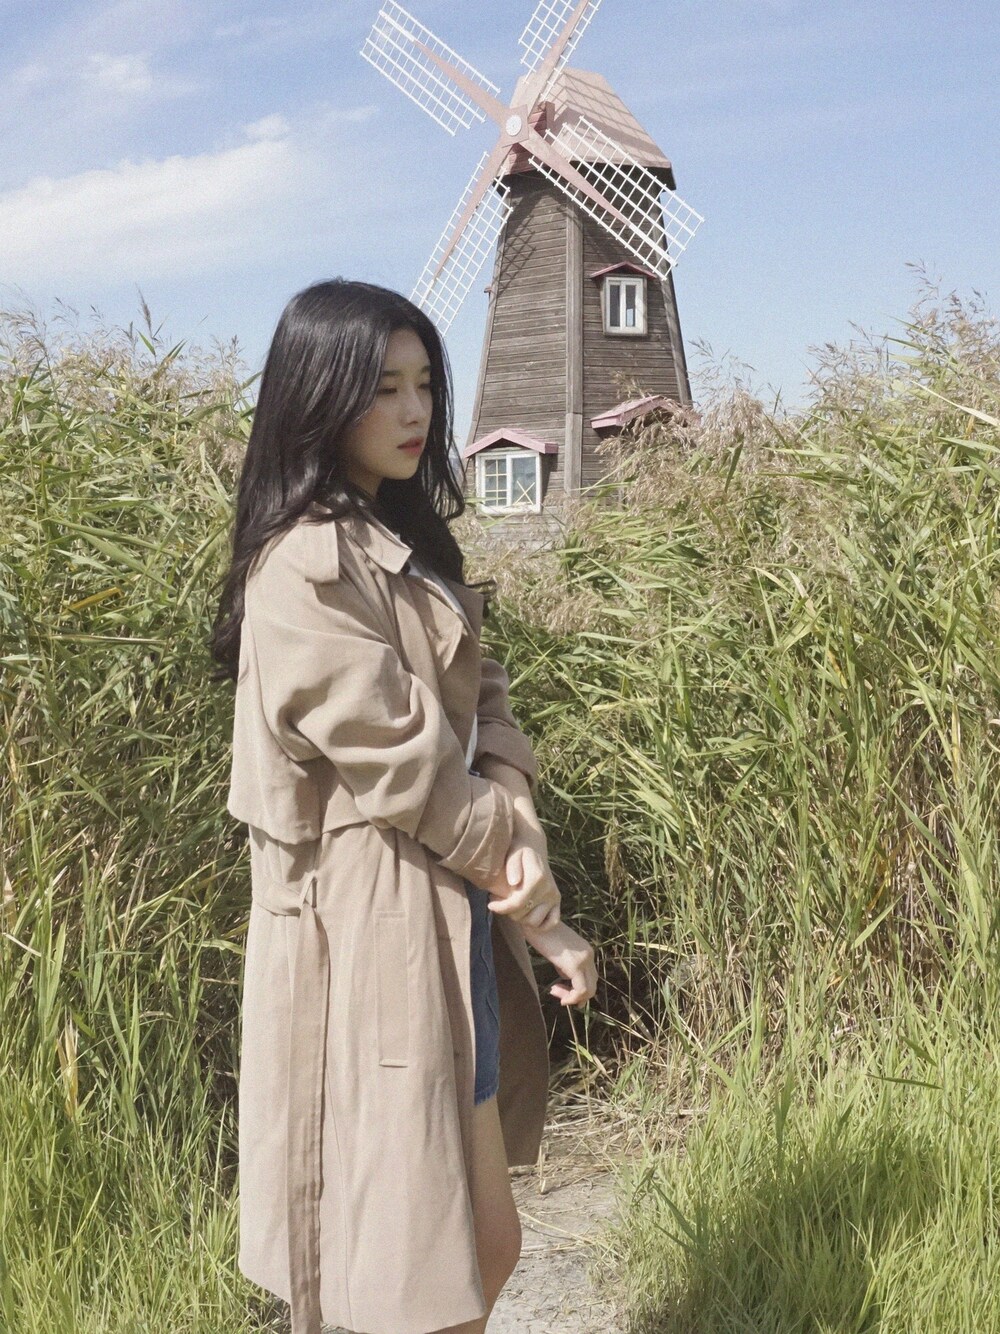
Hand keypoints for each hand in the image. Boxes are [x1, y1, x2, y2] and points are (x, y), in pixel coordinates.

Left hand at [485, 809, 560, 929]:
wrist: (533, 845)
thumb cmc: (518, 849)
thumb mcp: (513, 852)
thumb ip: (513, 866)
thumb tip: (514, 882)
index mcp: (537, 878)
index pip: (517, 903)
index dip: (501, 908)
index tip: (490, 904)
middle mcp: (548, 889)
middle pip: (523, 915)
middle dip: (508, 911)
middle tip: (499, 901)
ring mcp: (554, 896)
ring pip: (535, 922)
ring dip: (521, 918)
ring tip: (511, 906)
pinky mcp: (557, 900)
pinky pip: (551, 922)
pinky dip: (540, 924)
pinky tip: (526, 915)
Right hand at [518, 920, 597, 1007]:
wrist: (535, 920)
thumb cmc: (541, 933)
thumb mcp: (558, 951)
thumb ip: (565, 965)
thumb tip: (566, 979)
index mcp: (586, 950)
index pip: (591, 977)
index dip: (577, 990)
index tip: (558, 988)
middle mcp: (589, 954)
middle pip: (593, 985)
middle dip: (576, 996)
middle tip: (557, 992)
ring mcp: (584, 959)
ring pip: (589, 990)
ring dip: (572, 998)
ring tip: (555, 991)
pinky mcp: (575, 965)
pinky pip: (581, 990)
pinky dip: (572, 998)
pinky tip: (559, 995)